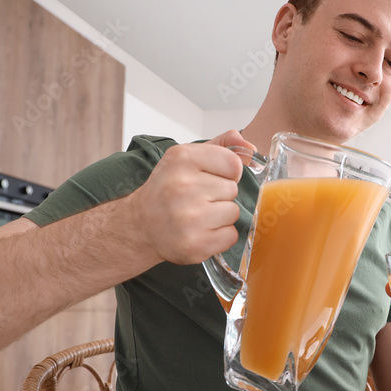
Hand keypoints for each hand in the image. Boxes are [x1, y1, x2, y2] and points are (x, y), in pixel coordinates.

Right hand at [127, 130, 255, 264]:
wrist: (140, 226)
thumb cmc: (166, 190)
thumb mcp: (186, 158)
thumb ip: (221, 147)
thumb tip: (250, 148)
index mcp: (182, 159)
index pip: (233, 164)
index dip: (227, 173)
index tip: (211, 178)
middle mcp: (183, 186)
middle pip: (232, 189)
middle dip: (220, 196)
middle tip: (197, 200)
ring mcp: (189, 218)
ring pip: (233, 212)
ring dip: (221, 216)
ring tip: (198, 216)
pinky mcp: (195, 244)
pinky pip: (231, 236)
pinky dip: (220, 236)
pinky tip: (201, 231)